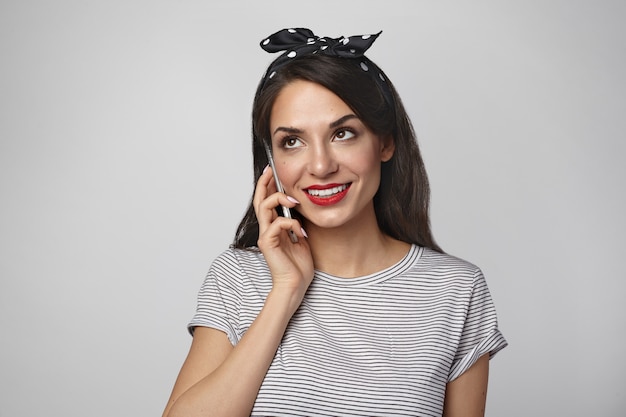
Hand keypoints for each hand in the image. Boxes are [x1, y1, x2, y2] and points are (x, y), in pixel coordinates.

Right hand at [253, 166, 313, 308]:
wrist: (295, 285)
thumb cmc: (298, 267)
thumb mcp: (301, 239)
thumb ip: (297, 225)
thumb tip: (300, 211)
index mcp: (273, 228)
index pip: (266, 202)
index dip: (267, 186)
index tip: (272, 172)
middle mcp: (266, 230)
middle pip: (260, 200)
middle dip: (265, 183)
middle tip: (271, 170)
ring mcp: (266, 236)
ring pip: (264, 206)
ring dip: (280, 199)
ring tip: (294, 201)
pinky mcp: (268, 243)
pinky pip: (277, 224)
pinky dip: (292, 224)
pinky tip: (301, 233)